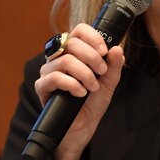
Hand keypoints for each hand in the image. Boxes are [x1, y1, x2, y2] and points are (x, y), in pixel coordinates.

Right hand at [34, 23, 124, 159]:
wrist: (83, 128)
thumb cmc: (92, 103)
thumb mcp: (108, 83)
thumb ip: (113, 66)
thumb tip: (116, 49)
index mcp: (74, 52)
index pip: (79, 31)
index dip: (92, 37)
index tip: (104, 51)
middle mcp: (59, 58)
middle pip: (71, 42)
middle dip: (92, 57)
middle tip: (102, 72)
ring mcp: (48, 72)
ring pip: (64, 60)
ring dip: (84, 73)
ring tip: (92, 87)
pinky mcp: (42, 87)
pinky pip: (54, 77)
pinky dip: (72, 84)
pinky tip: (81, 93)